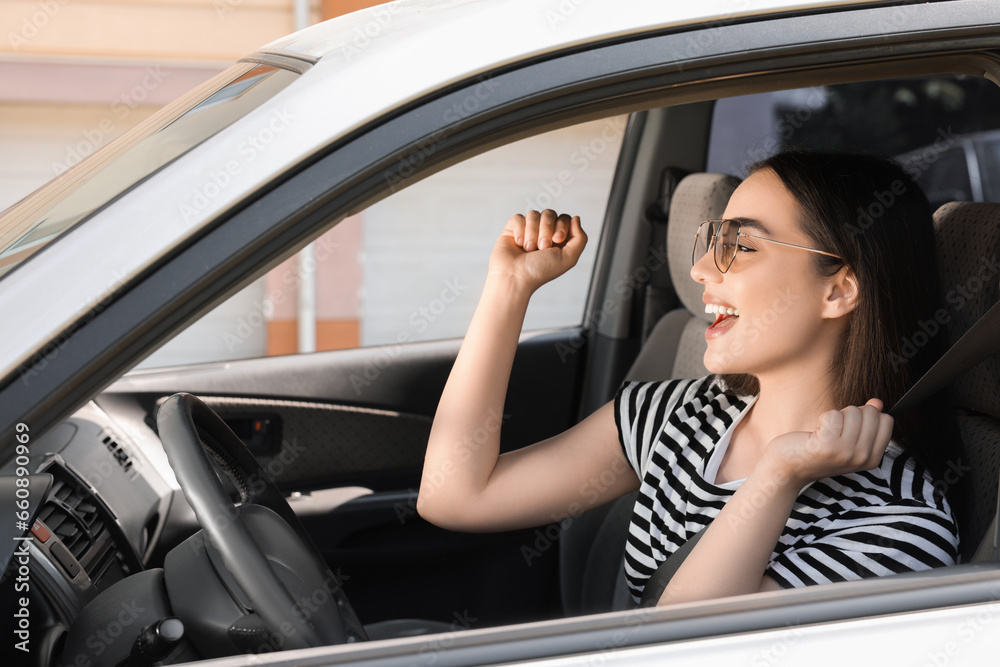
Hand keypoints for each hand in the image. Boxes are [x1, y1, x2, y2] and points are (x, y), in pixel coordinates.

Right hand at [488, 210, 586, 292]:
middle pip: (550, 213)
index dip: (562, 226)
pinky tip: (519, 244)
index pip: (565, 218)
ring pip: (533, 214)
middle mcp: (543, 232)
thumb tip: (576, 218)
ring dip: (532, 233)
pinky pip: (518, 218)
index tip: (557, 240)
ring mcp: (528, 229)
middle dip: (546, 229)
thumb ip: (580, 238)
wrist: (516, 276)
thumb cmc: (540, 271)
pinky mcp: (513, 228)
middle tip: (542, 247)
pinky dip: (519, 231)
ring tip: (529, 249)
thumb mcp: (569, 258)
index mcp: (558, 239)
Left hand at [760, 399, 893, 486]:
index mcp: (872, 459)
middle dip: (850, 414)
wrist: (788, 468)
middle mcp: (862, 458)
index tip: (850, 428)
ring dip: (835, 416)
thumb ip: (866, 422)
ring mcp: (846, 453)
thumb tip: (877, 402)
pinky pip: (833, 414)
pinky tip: (815, 433)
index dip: (868, 416)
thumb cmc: (817, 450)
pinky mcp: (827, 445)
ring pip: (853, 411)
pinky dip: (823, 418)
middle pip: (871, 413)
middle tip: (834, 430)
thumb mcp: (847, 440)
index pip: (886, 421)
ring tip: (824, 433)